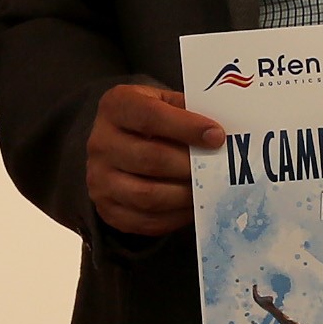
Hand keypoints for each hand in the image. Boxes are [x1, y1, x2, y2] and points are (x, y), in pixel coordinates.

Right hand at [87, 81, 224, 238]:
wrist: (120, 145)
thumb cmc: (153, 121)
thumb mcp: (167, 103)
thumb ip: (190, 111)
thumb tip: (223, 134)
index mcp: (116, 106)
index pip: (150, 116)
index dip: (187, 127)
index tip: (217, 136)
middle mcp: (100, 143)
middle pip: (151, 158)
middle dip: (190, 165)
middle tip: (218, 168)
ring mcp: (99, 179)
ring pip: (148, 195)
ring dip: (185, 194)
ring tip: (207, 188)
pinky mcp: (107, 210)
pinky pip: (146, 221)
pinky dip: (175, 217)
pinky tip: (193, 205)